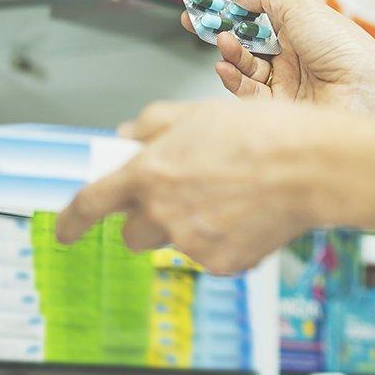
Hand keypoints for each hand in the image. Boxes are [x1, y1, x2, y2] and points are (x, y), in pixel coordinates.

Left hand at [56, 100, 374, 273]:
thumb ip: (153, 124)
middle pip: (132, 233)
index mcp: (149, 172)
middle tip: (179, 198)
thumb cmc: (263, 134)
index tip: (64, 230)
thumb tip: (128, 135)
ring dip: (189, 227)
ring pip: (175, 243)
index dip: (70, 220)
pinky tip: (248, 215)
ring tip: (230, 198)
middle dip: (146, 219)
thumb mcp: (199, 111)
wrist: (311, 167)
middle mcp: (163, 212)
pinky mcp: (222, 263)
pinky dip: (224, 241)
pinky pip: (211, 257)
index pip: (91, 203)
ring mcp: (192, 243)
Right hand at [183, 0, 374, 112]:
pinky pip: (247, 92)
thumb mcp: (300, 7)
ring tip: (222, 40)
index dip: (231, 8)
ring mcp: (286, 82)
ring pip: (244, 67)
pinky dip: (232, 78)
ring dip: (228, 53)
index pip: (256, 15)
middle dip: (221, 30)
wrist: (364, 90)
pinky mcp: (280, 107)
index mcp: (299, 29)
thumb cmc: (345, 48)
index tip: (207, 0)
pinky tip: (225, 66)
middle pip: (246, 42)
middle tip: (199, 20)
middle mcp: (292, 56)